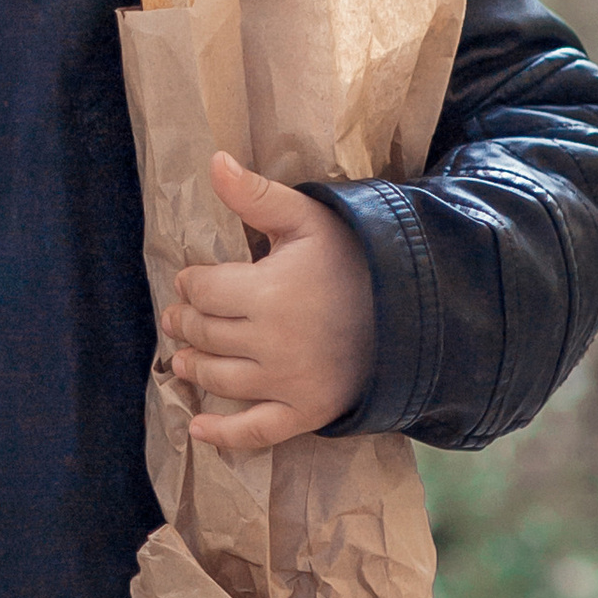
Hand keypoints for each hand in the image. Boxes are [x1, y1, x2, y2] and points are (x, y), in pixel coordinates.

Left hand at [160, 151, 374, 452]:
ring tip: (183, 360)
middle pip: (205, 335)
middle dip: (186, 324)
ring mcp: (288, 382)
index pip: (203, 290)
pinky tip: (199, 428)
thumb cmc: (358, 258)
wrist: (419, 307)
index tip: (191, 281)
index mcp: (267, 291)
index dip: (190, 284)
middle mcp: (271, 342)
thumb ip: (257, 196)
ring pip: (220, 379)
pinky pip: (256, 432)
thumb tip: (214, 162)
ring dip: (193, 369)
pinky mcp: (306, 411)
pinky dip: (224, 435)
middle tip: (178, 319)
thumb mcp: (310, 219)